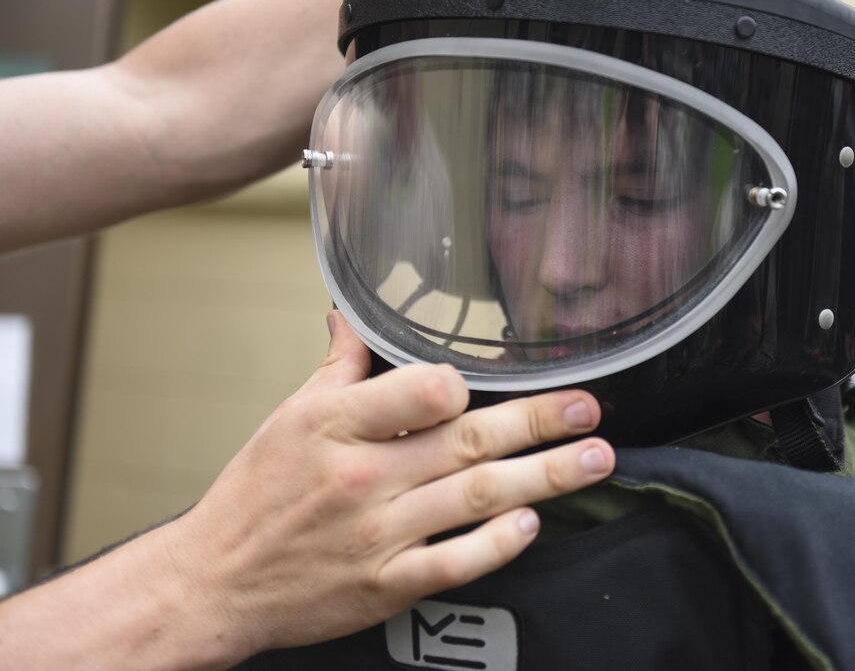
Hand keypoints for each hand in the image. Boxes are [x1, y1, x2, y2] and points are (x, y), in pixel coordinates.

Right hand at [162, 310, 613, 660]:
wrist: (214, 581)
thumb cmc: (255, 495)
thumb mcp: (288, 418)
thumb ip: (338, 368)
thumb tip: (351, 315)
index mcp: (334, 425)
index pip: (421, 390)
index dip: (466, 383)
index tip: (507, 376)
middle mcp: (361, 477)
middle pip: (468, 441)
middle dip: (540, 422)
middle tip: (590, 408)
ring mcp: (376, 535)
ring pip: (478, 498)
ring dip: (546, 476)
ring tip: (595, 458)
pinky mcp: (385, 585)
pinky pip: (456, 562)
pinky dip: (499, 543)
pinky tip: (532, 522)